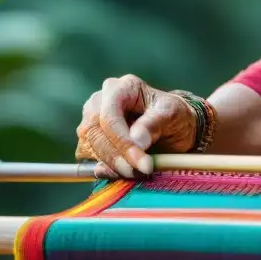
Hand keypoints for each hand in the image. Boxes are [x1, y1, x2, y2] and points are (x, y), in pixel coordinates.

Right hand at [75, 74, 195, 177]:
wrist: (171, 128)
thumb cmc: (172, 115)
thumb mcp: (171, 114)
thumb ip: (153, 124)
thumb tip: (136, 140)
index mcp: (121, 87)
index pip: (109, 115)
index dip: (122, 141)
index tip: (143, 162)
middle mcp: (100, 101)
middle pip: (95, 132)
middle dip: (117, 157)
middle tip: (141, 171)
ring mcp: (90, 121)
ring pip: (88, 146)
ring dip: (111, 165)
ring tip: (137, 172)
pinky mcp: (89, 141)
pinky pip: (88, 159)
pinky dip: (106, 169)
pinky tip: (127, 171)